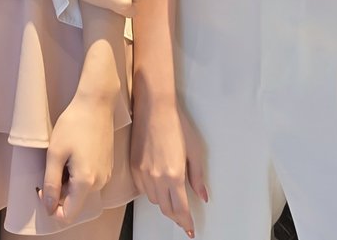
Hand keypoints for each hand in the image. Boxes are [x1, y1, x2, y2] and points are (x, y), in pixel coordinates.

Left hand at [41, 89, 116, 223]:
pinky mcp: (107, 167)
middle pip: (75, 202)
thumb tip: (49, 207)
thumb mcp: (55, 154)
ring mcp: (105, 175)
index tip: (44, 188)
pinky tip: (75, 154)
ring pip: (82, 191)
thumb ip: (51, 183)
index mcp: (86, 182)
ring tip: (64, 157)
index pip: (68, 214)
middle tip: (52, 166)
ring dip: (69, 181)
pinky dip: (79, 174)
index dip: (52, 207)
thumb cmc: (74, 125)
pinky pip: (90, 180)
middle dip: (60, 191)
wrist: (96, 104)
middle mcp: (99, 183)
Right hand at [132, 91, 209, 236]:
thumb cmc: (177, 125)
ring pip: (153, 200)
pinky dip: (151, 192)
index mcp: (174, 175)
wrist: (154, 108)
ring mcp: (142, 172)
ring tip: (172, 201)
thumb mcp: (195, 151)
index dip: (185, 222)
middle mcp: (156, 177)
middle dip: (176, 217)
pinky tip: (158, 187)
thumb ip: (197, 177)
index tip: (190, 230)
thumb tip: (203, 196)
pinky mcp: (133, 166)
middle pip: (165, 208)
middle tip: (183, 220)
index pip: (180, 208)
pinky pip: (142, 189)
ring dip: (164, 204)